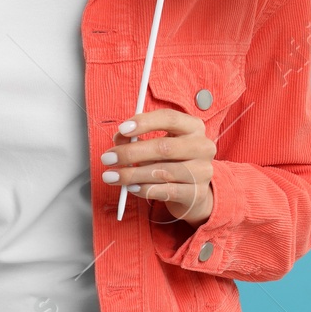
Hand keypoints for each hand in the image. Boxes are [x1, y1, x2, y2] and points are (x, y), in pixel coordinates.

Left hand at [101, 110, 215, 225]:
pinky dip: (144, 190)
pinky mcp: (197, 193)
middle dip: (131, 153)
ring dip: (132, 175)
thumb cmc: (171, 161)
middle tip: (108, 158)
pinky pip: (166, 191)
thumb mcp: (156, 144)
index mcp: (193, 127)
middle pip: (164, 147)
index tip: (122, 129)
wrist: (193, 191)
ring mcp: (202, 171)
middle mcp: (202, 147)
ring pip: (162, 172)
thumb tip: (118, 138)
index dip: (144, 122)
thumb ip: (136, 138)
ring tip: (113, 176)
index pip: (169, 118)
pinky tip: (131, 188)